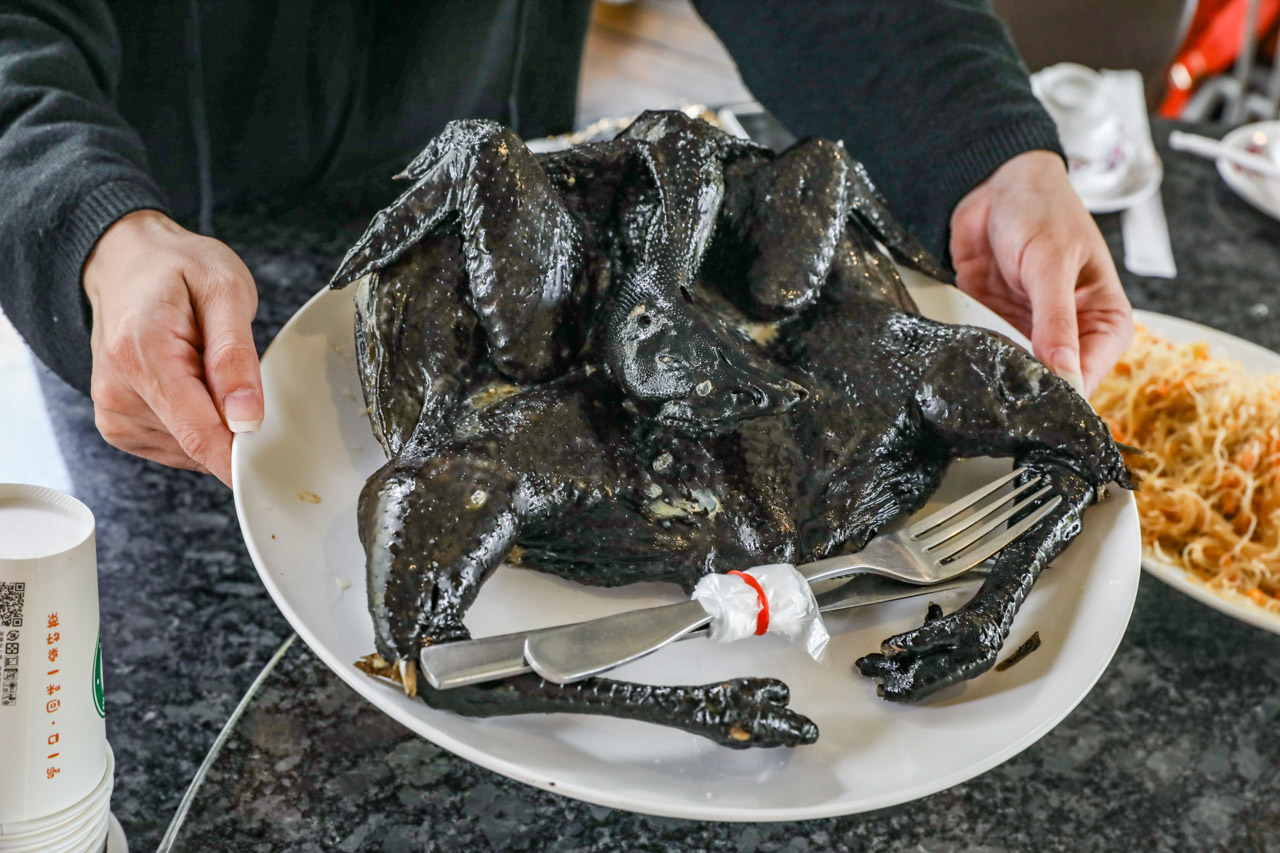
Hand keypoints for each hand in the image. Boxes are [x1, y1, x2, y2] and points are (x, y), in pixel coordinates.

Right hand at [83, 210, 261, 486]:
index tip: (276, 465)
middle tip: (242, 380)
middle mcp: (118, 390)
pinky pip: (177, 447)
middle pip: (197, 444)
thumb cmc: (177, 268)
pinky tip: (193, 386)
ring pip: (190, 451)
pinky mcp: (118, 426)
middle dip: (234, 427)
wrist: (128, 262)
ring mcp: (113, 412)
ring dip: (215, 422)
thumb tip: (246, 419)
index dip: (243, 457)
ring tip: (206, 368)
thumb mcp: (225, 290)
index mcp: (141, 355)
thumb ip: (235, 356)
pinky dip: (197, 424)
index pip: (199, 434)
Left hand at [949, 150, 1132, 394]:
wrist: (995, 184)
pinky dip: (973, 353)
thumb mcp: (1051, 265)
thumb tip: (1066, 375)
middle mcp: (1070, 333)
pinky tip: (962, 352)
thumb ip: (1056, 322)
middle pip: (1049, 381)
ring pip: (1013, 372)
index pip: (1089, 375)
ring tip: (980, 364)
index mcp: (1104, 320)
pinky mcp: (995, 325)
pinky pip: (984, 353)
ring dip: (994, 370)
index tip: (1034, 401)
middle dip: (1023, 385)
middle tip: (999, 387)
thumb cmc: (1042, 210)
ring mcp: (1029, 331)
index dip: (1062, 393)